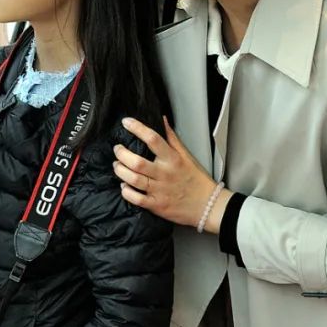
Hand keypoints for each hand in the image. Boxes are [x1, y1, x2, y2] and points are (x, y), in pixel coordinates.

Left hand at [113, 116, 231, 231]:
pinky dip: (126, 192)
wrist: (208, 205)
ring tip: (117, 166)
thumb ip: (172, 138)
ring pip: (133, 179)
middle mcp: (165, 174)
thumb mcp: (187, 155)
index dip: (137, 128)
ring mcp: (160, 190)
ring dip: (120, 171)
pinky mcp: (157, 205)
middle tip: (117, 149)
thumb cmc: (197, 180)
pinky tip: (124, 186)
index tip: (126, 122)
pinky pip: (136, 199)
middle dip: (122, 154)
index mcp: (173, 159)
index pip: (153, 139)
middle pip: (137, 162)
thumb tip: (162, 120)